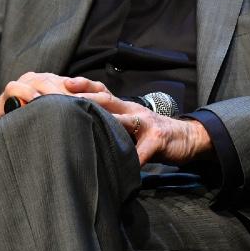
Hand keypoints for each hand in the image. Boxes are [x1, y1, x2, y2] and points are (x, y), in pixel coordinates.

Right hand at [0, 72, 107, 139]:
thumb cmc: (27, 121)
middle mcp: (40, 80)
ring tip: (67, 103)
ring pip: (43, 82)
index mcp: (53, 83)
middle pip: (62, 83)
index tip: (102, 106)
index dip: (88, 94)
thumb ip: (69, 114)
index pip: (74, 85)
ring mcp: (24, 83)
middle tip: (88, 106)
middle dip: (75, 94)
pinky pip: (18, 88)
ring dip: (55, 92)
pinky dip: (28, 94)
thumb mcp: (51, 117)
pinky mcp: (8, 90)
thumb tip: (96, 121)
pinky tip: (37, 101)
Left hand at [75, 92, 212, 164]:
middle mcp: (133, 111)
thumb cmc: (153, 133)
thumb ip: (112, 122)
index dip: (82, 85)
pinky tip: (124, 168)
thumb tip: (81, 125)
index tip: (61, 82)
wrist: (188, 137)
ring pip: (125, 120)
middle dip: (86, 96)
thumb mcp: (132, 124)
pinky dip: (133, 160)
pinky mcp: (158, 140)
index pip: (101, 92)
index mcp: (124, 107)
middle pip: (108, 100)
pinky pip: (143, 152)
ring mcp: (147, 123)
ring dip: (109, 122)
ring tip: (91, 123)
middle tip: (64, 94)